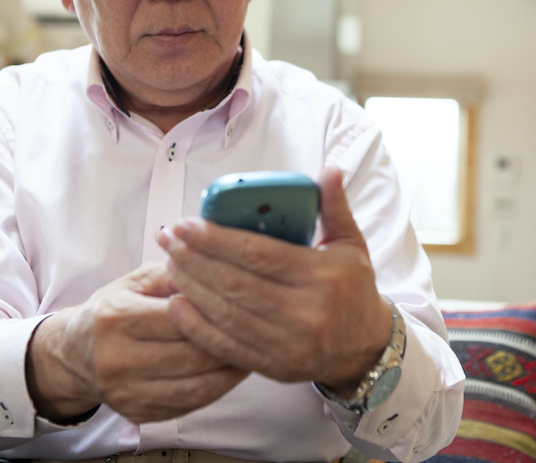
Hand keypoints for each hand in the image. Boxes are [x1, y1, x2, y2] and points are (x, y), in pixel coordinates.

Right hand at [26, 262, 248, 423]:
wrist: (75, 355)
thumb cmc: (112, 311)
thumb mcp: (135, 281)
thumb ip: (174, 274)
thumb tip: (215, 265)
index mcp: (116, 318)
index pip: (180, 317)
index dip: (216, 311)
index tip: (244, 304)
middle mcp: (116, 359)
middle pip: (191, 356)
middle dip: (230, 343)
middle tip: (258, 331)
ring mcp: (125, 392)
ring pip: (195, 387)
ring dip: (230, 372)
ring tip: (252, 352)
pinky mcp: (137, 414)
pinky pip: (188, 406)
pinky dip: (216, 390)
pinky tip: (230, 373)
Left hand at [158, 167, 391, 394]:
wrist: (366, 347)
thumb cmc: (353, 289)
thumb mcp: (351, 244)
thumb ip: (335, 207)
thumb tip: (330, 169)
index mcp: (323, 276)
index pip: (258, 253)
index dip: (216, 238)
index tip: (188, 223)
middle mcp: (306, 312)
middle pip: (235, 282)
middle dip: (194, 258)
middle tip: (169, 239)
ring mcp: (289, 344)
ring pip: (226, 312)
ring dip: (191, 286)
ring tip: (170, 263)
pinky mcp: (274, 366)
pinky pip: (226, 346)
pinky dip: (197, 326)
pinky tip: (177, 304)